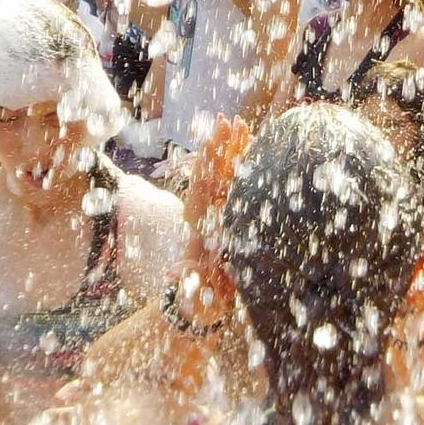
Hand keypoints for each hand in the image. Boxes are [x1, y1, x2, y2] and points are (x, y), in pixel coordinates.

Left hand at [179, 116, 251, 295]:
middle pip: (211, 174)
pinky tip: (249, 144)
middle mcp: (204, 217)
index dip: (206, 167)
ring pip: (222, 175)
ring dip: (230, 149)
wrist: (198, 304)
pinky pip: (233, 184)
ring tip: (238, 122)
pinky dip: (240, 164)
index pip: (201, 191)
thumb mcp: (190, 291)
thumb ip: (187, 283)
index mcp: (197, 227)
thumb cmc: (196, 299)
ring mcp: (215, 214)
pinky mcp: (225, 217)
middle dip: (220, 148)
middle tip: (229, 120)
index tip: (212, 144)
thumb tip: (174, 277)